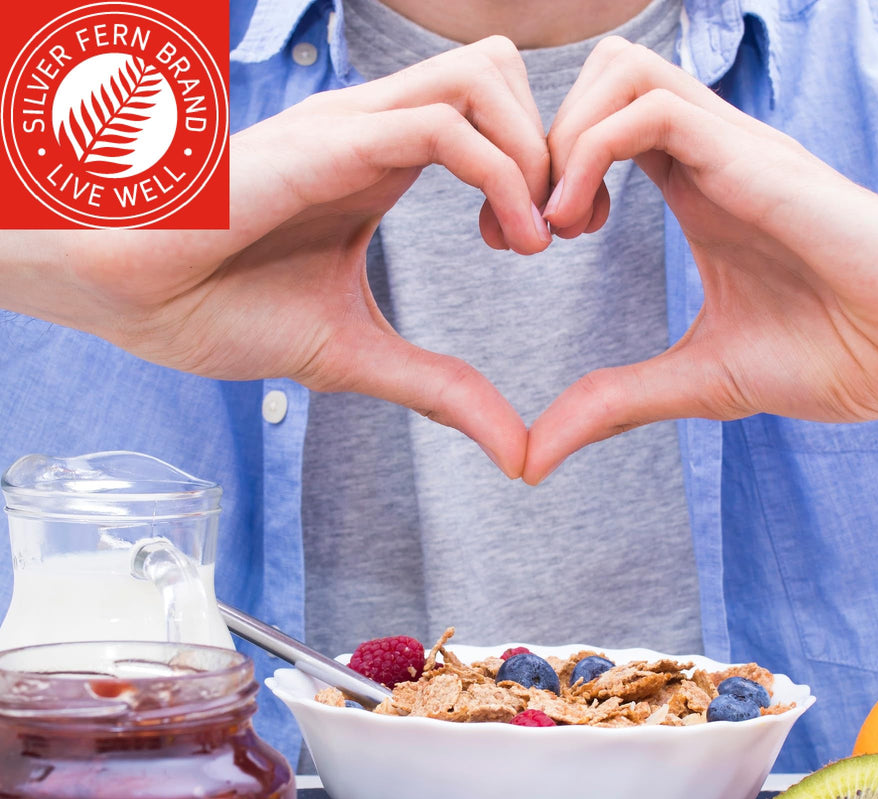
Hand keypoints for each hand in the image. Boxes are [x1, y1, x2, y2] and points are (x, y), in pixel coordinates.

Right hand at [1, 37, 551, 477]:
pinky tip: (511, 242)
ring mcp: (351, 127)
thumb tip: (516, 451)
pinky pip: (443, 124)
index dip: (541, 170)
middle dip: (556, 146)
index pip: (492, 114)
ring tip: (535, 240)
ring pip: (485, 75)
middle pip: (502, 71)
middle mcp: (374, 129)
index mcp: (381, 163)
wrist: (121, 289)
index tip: (544, 245)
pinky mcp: (328, 144)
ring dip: (535, 153)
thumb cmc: (214, 307)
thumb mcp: (355, 355)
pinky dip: (503, 176)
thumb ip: (442, 390)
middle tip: (558, 232)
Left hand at [524, 38, 877, 483]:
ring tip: (557, 227)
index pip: (602, 126)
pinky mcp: (757, 162)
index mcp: (698, 189)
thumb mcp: (697, 382)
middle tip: (528, 232)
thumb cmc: (836, 356)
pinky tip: (582, 226)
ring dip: (562, 141)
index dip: (543, 173)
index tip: (523, 243)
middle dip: (538, 144)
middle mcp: (712, 154)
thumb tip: (534, 457)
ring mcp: (736, 149)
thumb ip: (614, 404)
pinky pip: (652, 109)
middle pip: (601, 77)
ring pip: (619, 71)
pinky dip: (591, 154)